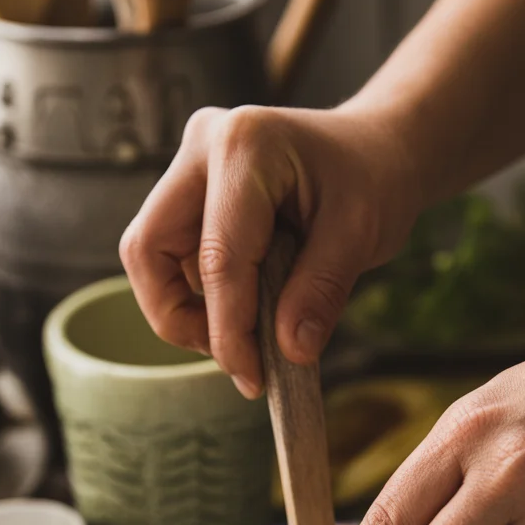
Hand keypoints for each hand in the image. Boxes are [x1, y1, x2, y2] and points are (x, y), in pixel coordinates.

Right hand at [120, 104, 419, 396]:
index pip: (218, 257)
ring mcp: (189, 167)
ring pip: (151, 255)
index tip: (252, 378)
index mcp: (245, 146)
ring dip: (186, 309)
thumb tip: (289, 352)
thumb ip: (322, 292)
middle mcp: (202, 147)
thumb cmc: (374, 181)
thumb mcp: (362, 235)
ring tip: (245, 335)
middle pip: (148, 248)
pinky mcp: (189, 192)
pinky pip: (171, 255)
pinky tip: (245, 309)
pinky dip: (198, 295)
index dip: (229, 330)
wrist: (376, 148)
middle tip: (235, 356)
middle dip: (179, 318)